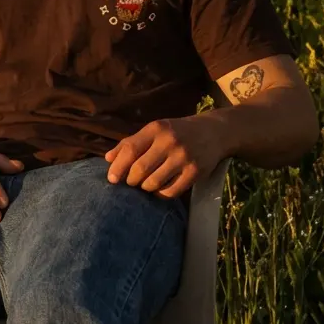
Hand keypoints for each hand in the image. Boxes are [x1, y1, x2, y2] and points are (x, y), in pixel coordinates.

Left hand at [104, 116, 224, 198]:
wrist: (215, 132)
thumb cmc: (178, 132)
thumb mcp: (156, 130)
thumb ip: (131, 143)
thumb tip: (108, 159)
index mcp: (156, 129)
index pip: (130, 149)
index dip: (117, 166)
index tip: (112, 179)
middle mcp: (170, 141)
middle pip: (140, 169)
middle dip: (131, 181)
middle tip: (131, 183)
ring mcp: (184, 157)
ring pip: (153, 183)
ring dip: (145, 188)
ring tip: (146, 185)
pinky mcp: (195, 172)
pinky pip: (170, 192)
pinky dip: (160, 194)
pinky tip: (160, 189)